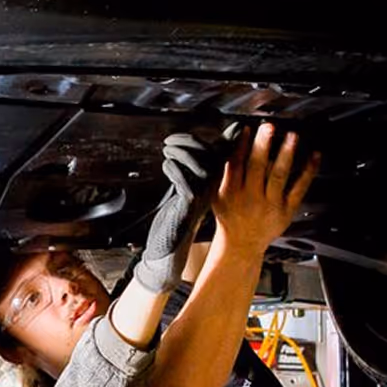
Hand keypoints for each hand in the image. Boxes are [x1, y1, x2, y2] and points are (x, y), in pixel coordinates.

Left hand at [132, 131, 227, 293]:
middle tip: (172, 140)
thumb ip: (184, 175)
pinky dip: (174, 169)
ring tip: (167, 149)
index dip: (219, 140)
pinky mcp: (188, 208)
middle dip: (191, 142)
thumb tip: (183, 154)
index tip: (202, 131)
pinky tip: (167, 165)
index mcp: (209, 187)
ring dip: (181, 153)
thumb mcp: (181, 195)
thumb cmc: (172, 225)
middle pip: (210, 158)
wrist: (167, 254)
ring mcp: (200, 200)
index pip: (220, 158)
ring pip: (198, 167)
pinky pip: (185, 183)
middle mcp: (208, 192)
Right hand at [212, 123, 319, 254]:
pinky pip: (299, 188)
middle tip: (268, 128)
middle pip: (256, 167)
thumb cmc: (230, 217)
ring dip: (286, 154)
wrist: (241, 244)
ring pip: (278, 175)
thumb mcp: (219, 197)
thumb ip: (224, 174)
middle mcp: (250, 199)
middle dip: (262, 146)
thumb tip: (233, 147)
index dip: (242, 146)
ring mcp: (270, 204)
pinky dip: (308, 171)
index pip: (235, 165)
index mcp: (231, 193)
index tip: (248, 129)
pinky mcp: (286, 210)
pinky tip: (314, 155)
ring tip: (291, 136)